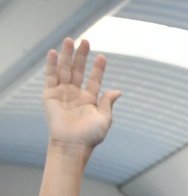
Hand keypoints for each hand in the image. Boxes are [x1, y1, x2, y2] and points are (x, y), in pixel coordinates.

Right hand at [43, 38, 120, 153]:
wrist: (73, 144)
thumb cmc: (90, 136)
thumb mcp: (104, 118)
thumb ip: (108, 103)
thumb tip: (118, 91)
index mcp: (90, 100)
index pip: (94, 79)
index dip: (98, 68)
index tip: (102, 57)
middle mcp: (76, 94)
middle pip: (78, 70)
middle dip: (81, 56)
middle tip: (85, 41)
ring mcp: (62, 93)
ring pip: (65, 70)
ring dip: (67, 55)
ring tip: (70, 40)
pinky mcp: (50, 95)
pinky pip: (50, 77)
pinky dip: (52, 64)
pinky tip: (55, 52)